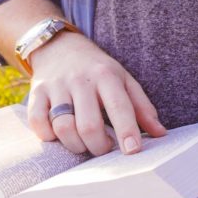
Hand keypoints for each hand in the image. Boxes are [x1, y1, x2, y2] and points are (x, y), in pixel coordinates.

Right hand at [26, 32, 166, 155]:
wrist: (59, 46)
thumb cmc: (97, 70)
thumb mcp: (124, 80)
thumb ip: (142, 108)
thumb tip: (161, 134)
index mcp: (106, 76)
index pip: (119, 106)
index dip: (126, 131)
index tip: (132, 151)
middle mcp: (80, 80)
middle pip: (88, 125)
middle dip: (99, 147)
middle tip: (104, 148)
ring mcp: (56, 86)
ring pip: (63, 127)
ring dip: (76, 145)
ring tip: (84, 143)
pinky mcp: (36, 93)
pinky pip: (38, 123)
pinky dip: (48, 136)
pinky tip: (59, 135)